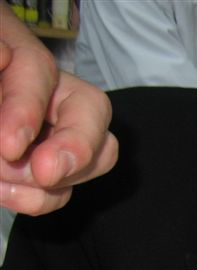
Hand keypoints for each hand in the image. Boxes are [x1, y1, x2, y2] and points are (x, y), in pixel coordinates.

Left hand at [0, 3, 117, 214]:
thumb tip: (2, 56)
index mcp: (16, 53)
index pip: (37, 69)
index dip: (27, 109)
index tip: (8, 145)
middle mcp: (49, 90)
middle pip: (92, 110)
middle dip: (74, 148)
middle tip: (43, 174)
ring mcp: (55, 131)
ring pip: (96, 155)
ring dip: (53, 182)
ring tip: (3, 183)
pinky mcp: (49, 168)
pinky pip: (63, 189)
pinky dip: (37, 198)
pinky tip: (4, 193)